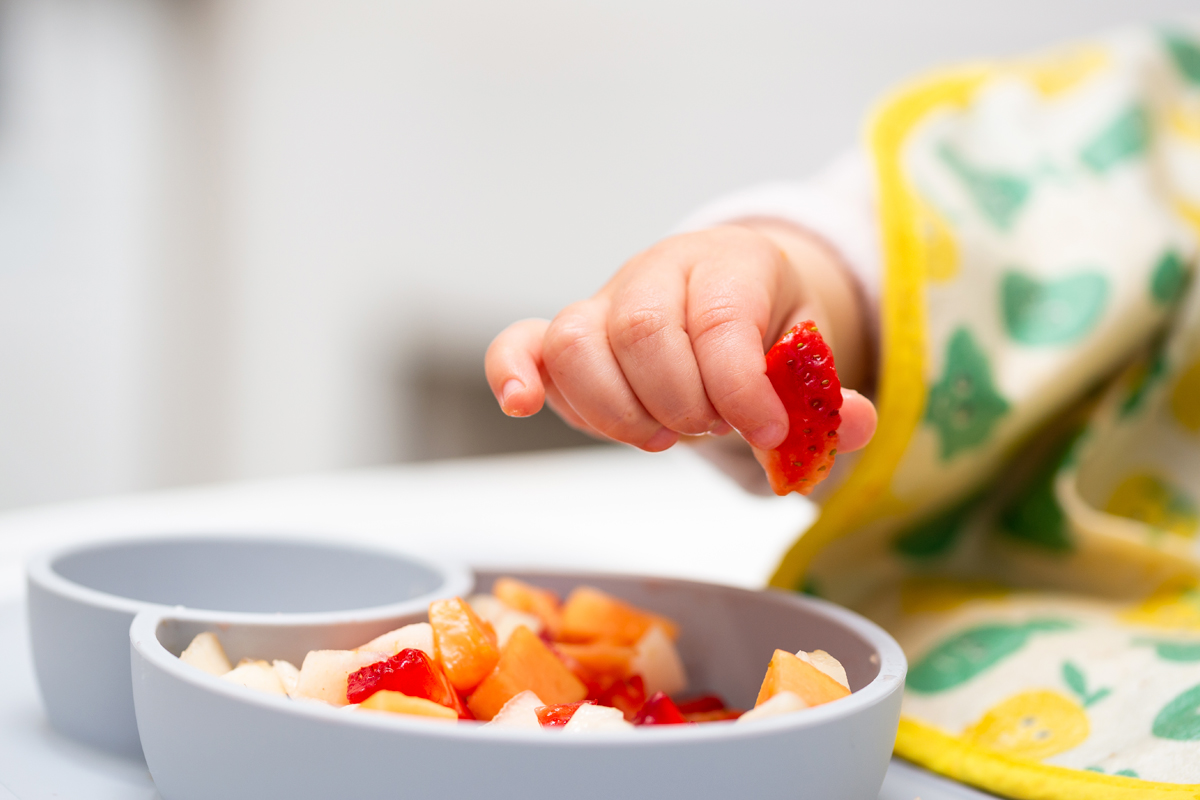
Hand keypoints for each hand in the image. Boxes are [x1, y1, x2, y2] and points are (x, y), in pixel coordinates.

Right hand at [485, 222, 876, 453]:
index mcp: (731, 263)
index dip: (739, 387)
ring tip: (661, 435)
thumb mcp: (811, 356)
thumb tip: (854, 425)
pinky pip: (521, 343)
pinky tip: (523, 406)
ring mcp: (604, 301)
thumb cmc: (766, 330)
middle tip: (711, 427)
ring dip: (619, 411)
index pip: (720, 319)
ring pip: (578, 344)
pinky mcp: (565, 336)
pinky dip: (513, 374)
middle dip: (682, 402)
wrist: (726, 296)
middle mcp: (659, 270)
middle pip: (644, 332)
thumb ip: (828, 394)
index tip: (766, 432)